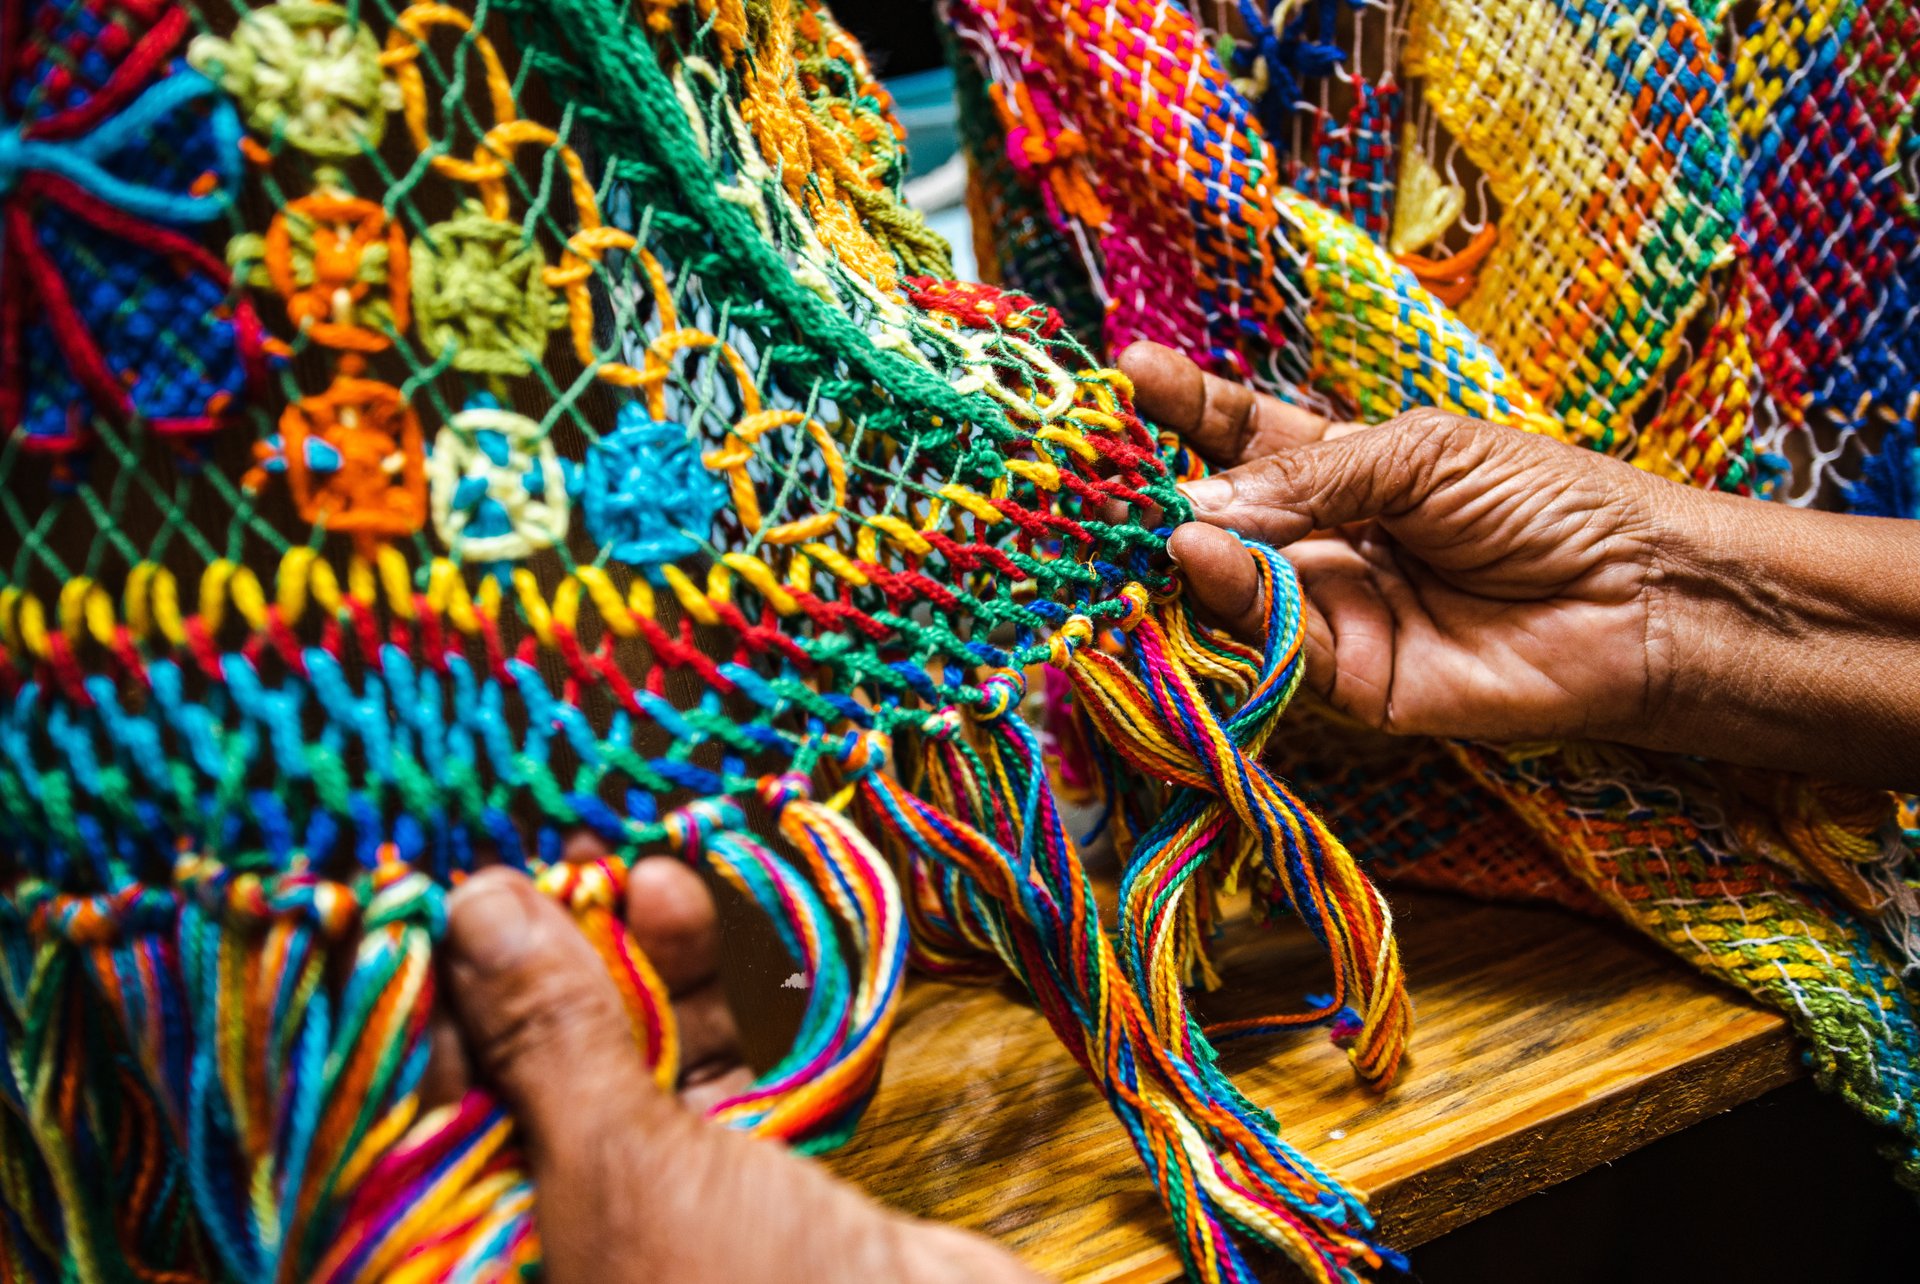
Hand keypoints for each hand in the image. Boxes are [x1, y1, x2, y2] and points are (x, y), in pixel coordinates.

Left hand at [433, 847, 1041, 1283]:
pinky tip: (676, 898)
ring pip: (609, 1056)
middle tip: (538, 857)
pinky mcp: (741, 1176)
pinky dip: (689, 983)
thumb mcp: (617, 1168)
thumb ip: (545, 1036)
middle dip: (529, 961)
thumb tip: (475, 909)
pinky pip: (693, 1062)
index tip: (434, 893)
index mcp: (482, 1262)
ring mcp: (652, 1207)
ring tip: (616, 858)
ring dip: (615, 954)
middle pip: (514, 1073)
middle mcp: (558, 1235)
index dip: (425, 1002)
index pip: (412, 1117)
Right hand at [1120, 342, 1919, 789]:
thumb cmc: (1548, 503)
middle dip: (1157, 494)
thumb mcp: (1420, 453)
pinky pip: (1272, 645)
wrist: (1639, 599)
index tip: (1125, 377)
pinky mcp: (1346, 682)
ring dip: (1184, 553)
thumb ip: (1308, 474)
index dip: (1187, 410)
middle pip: (1219, 519)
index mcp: (1344, 471)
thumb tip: (1195, 507)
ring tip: (1147, 520)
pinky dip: (1233, 603)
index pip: (1244, 437)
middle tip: (1092, 472)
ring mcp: (1330, 613)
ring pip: (1231, 587)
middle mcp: (1323, 543)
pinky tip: (1204, 558)